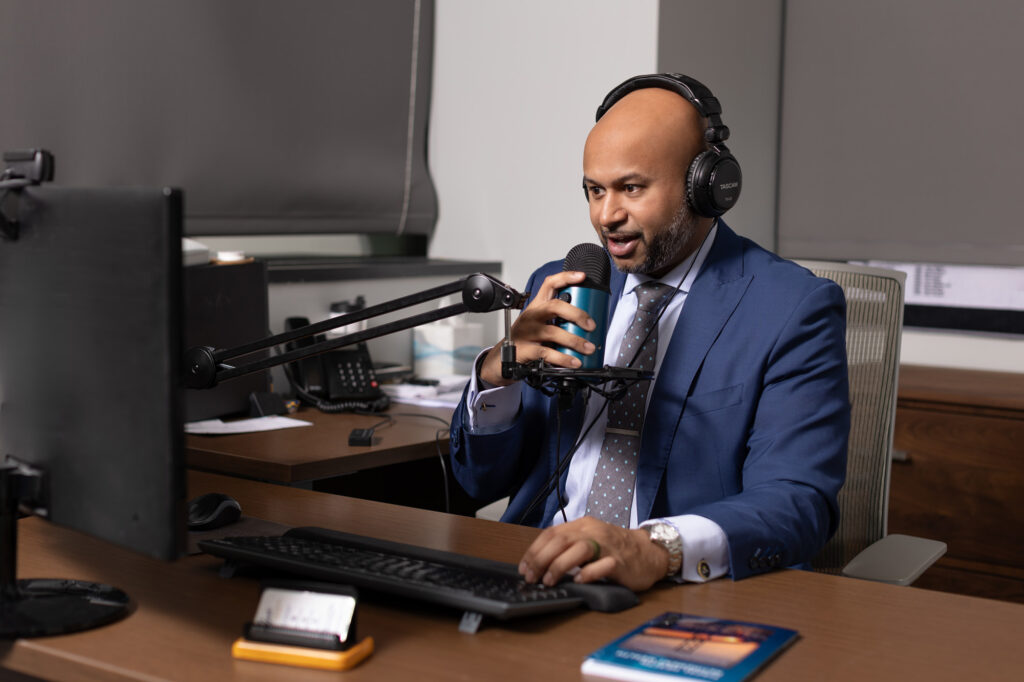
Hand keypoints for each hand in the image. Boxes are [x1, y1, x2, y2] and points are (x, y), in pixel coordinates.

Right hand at [478, 270, 597, 385]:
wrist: (502, 359)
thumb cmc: (525, 340)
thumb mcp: (540, 325)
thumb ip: (558, 321)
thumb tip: (586, 326)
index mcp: (537, 306)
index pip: (550, 284)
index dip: (566, 277)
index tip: (582, 276)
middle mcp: (532, 316)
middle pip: (554, 306)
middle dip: (576, 314)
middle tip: (591, 325)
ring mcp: (527, 332)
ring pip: (553, 332)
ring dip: (575, 341)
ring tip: (588, 348)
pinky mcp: (526, 349)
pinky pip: (547, 353)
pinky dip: (563, 358)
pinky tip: (574, 362)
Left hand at [518, 517, 671, 591]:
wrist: (649, 552)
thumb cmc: (616, 548)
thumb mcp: (590, 539)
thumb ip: (569, 546)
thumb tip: (540, 563)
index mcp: (583, 525)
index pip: (552, 533)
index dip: (534, 550)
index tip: (524, 567)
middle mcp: (594, 532)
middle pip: (561, 540)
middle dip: (541, 559)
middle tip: (532, 577)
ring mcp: (608, 546)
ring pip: (579, 549)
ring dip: (559, 566)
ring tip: (549, 580)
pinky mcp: (620, 562)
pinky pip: (603, 565)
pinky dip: (588, 573)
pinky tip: (578, 581)